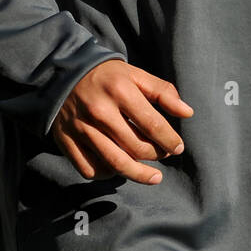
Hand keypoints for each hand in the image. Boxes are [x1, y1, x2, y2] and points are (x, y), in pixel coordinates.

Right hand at [52, 59, 193, 184]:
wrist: (63, 72)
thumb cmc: (107, 76)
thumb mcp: (135, 75)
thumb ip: (163, 92)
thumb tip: (188, 112)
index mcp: (119, 90)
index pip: (152, 124)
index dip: (169, 140)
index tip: (178, 147)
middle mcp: (99, 111)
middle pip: (136, 147)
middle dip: (156, 155)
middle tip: (164, 154)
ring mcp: (81, 128)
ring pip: (115, 163)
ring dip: (138, 174)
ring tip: (155, 177)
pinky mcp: (66, 140)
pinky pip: (89, 169)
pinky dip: (106, 174)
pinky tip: (118, 169)